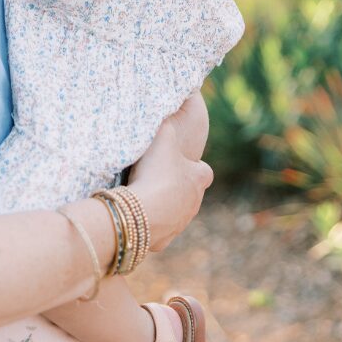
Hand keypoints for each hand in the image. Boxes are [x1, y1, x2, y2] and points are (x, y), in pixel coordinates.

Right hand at [125, 92, 213, 251]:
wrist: (143, 212)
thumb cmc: (156, 173)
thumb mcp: (162, 139)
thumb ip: (167, 123)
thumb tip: (169, 102)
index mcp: (198, 179)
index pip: (204, 172)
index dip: (194, 167)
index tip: (181, 163)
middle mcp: (194, 203)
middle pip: (191, 194)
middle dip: (178, 188)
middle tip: (158, 179)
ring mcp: (181, 223)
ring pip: (176, 213)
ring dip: (166, 206)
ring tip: (145, 197)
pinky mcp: (165, 239)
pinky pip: (159, 230)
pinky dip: (152, 224)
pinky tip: (137, 215)